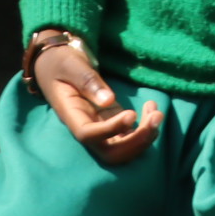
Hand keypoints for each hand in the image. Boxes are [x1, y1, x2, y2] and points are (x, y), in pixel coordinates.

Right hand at [34, 38, 162, 164]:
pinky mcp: (111, 124)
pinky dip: (145, 129)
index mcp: (70, 115)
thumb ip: (88, 81)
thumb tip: (108, 101)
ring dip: (145, 137)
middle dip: (136, 141)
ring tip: (157, 112)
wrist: (57, 64)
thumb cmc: (61, 62)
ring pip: (122, 150)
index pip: (88, 135)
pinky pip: (129, 138)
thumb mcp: (71, 65)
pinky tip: (152, 109)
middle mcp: (85, 128)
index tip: (132, 114)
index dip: (112, 130)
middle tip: (156, 116)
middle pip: (110, 153)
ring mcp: (99, 129)